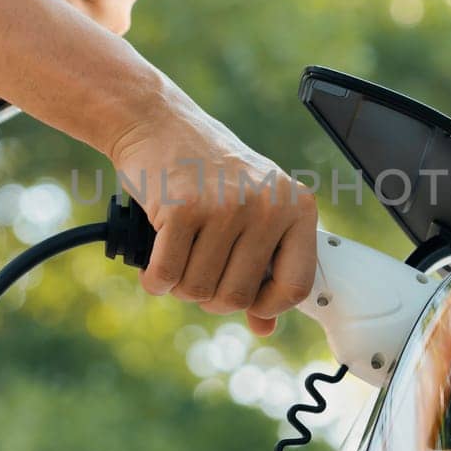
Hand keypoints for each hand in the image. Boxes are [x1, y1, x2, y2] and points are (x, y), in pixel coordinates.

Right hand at [106, 108, 317, 335]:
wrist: (158, 122)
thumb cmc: (208, 172)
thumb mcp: (251, 210)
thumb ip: (264, 267)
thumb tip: (264, 327)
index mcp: (297, 206)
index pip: (297, 286)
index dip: (267, 305)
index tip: (246, 299)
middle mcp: (268, 205)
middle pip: (238, 297)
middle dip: (211, 296)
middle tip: (198, 270)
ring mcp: (225, 206)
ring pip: (199, 290)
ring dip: (180, 286)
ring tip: (177, 256)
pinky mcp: (182, 208)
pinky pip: (167, 276)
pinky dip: (154, 279)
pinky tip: (154, 260)